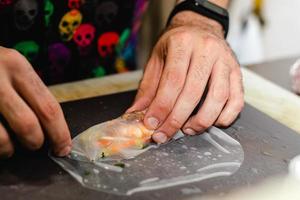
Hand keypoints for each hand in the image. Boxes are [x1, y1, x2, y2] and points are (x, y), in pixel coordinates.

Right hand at [0, 47, 70, 157]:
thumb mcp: (11, 69)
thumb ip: (29, 92)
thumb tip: (53, 128)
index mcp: (17, 66)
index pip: (49, 107)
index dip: (60, 133)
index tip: (63, 147)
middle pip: (27, 124)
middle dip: (36, 142)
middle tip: (36, 144)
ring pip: (2, 139)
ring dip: (9, 149)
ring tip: (9, 146)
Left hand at [127, 11, 243, 142]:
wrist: (200, 26)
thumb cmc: (176, 44)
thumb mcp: (157, 59)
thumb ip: (148, 87)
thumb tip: (136, 113)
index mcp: (183, 43)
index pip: (172, 81)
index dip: (162, 106)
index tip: (152, 124)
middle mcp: (207, 50)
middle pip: (193, 92)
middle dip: (177, 119)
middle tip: (165, 134)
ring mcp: (225, 60)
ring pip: (218, 97)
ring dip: (202, 121)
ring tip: (187, 130)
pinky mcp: (237, 71)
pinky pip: (237, 99)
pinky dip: (226, 116)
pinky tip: (212, 123)